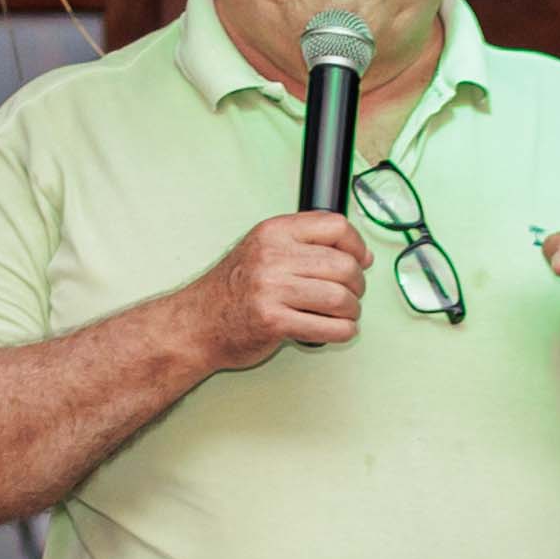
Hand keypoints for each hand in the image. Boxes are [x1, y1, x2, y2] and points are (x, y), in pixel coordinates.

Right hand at [196, 208, 371, 364]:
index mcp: (274, 232)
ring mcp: (271, 289)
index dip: (357, 247)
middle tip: (351, 294)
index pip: (335, 226)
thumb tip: (359, 253)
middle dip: (357, 285)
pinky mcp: (273, 321)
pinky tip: (336, 329)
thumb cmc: (234, 289)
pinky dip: (343, 332)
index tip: (361, 261)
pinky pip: (330, 327)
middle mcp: (272, 256)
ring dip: (351, 311)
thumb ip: (305, 244)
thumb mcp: (264, 249)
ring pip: (341, 298)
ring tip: (343, 314)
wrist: (198, 322)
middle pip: (344, 265)